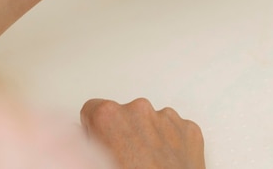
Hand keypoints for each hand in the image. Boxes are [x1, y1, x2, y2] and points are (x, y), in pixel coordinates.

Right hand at [81, 98, 204, 168]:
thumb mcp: (94, 165)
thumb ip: (86, 145)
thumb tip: (82, 139)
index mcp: (108, 116)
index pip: (93, 110)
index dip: (95, 131)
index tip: (101, 145)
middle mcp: (138, 109)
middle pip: (124, 115)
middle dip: (124, 134)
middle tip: (127, 163)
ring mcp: (167, 118)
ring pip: (151, 121)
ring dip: (148, 138)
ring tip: (149, 167)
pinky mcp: (189, 129)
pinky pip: (175, 131)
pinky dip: (171, 144)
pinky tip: (166, 166)